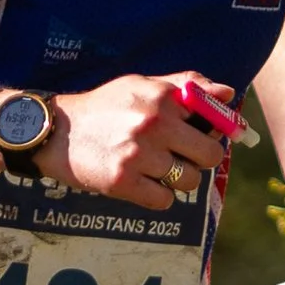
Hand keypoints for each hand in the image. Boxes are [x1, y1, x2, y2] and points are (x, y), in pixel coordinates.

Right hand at [47, 71, 238, 207]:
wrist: (55, 131)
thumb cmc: (104, 107)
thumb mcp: (141, 84)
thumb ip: (186, 85)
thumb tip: (228, 94)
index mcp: (163, 96)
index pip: (215, 120)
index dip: (215, 131)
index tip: (205, 137)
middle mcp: (154, 124)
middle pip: (211, 155)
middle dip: (200, 159)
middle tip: (181, 156)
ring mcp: (138, 155)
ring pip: (189, 180)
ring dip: (178, 179)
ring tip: (156, 169)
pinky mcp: (123, 182)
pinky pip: (165, 200)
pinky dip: (158, 196)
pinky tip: (141, 183)